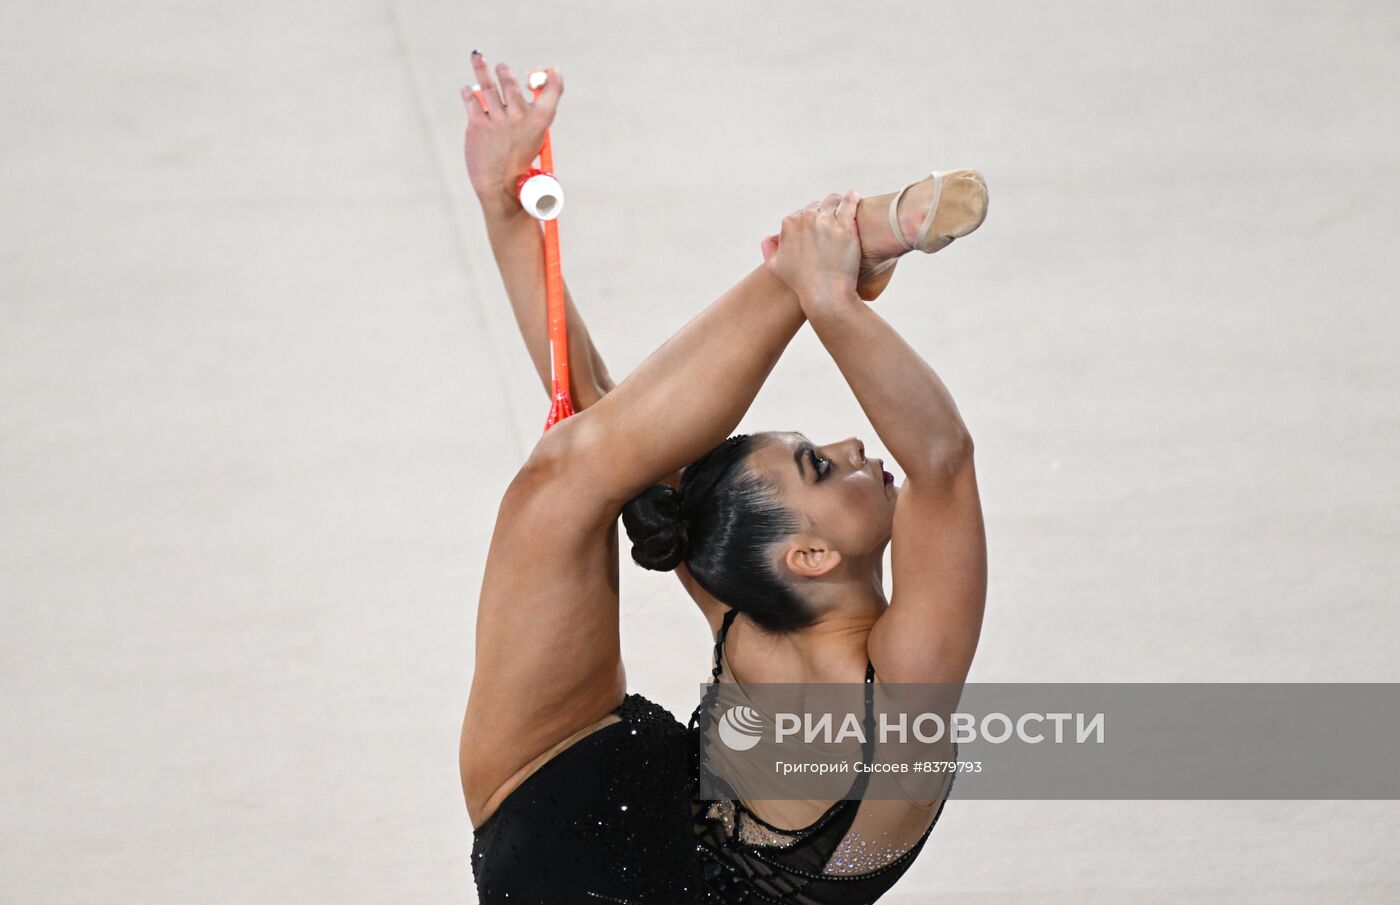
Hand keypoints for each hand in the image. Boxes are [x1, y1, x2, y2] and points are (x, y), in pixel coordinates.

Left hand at [462, 52, 563, 210]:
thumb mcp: (534, 140)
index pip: (552, 90)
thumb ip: (529, 117)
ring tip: (478, 57)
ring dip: (482, 69)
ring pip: (488, 85)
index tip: (549, 71)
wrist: (500, 188)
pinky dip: (469, 93)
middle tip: (502, 68)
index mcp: (539, 121)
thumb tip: (512, 91)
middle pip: (511, 83)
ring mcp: (497, 120)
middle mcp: (519, 117)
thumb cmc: (519, 164)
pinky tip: (468, 90)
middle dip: (505, 73)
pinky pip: (471, 100)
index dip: (552, 78)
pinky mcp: (477, 125)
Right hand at [763, 191, 861, 306]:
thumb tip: (767, 238)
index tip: (819, 228)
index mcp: (789, 224)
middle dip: (824, 212)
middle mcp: (806, 218)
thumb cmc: (801, 283)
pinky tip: (854, 198)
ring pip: (833, 200)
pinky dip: (852, 198)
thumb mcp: (777, 267)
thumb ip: (769, 249)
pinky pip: (849, 202)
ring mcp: (826, 221)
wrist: (825, 294)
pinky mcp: (845, 225)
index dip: (811, 221)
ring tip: (845, 211)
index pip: (801, 213)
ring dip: (838, 204)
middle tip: (833, 224)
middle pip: (817, 205)